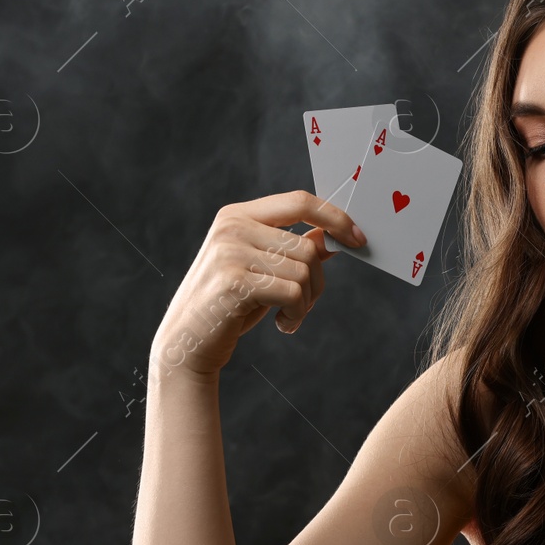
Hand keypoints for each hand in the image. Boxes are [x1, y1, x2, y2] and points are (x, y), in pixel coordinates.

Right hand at [151, 190, 364, 377]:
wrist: (186, 343)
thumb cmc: (229, 305)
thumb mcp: (263, 270)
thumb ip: (293, 250)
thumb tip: (332, 236)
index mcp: (237, 215)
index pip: (299, 201)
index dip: (335, 217)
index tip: (358, 239)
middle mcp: (232, 227)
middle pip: (307, 246)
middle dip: (317, 281)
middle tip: (303, 305)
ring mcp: (230, 252)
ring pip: (303, 270)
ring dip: (306, 302)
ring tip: (288, 316)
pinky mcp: (234, 281)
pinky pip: (293, 293)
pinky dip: (297, 314)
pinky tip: (283, 324)